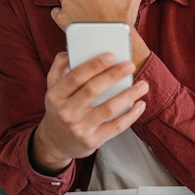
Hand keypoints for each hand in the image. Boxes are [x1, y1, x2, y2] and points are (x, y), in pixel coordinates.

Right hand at [30, 51, 148, 174]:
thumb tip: (71, 51)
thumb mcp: (52, 88)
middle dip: (114, 75)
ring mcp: (79, 128)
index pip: (76, 76)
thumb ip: (60, 67)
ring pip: (109, 108)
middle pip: (93, 89)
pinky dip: (131, 115)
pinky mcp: (92, 140)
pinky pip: (116, 126)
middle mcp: (65, 112)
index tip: (112, 55)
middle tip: (130, 65)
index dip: (95, 65)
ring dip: (129, 95)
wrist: (55, 143)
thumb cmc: (59, 108)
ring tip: (143, 85)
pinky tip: (140, 104)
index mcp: (55, 95)